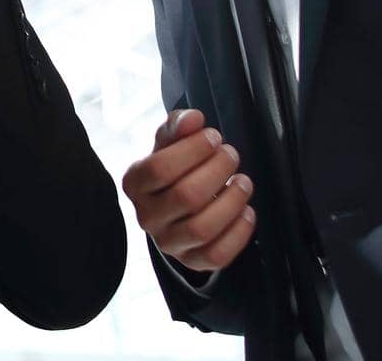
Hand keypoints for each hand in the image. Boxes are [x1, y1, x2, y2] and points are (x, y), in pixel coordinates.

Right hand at [122, 109, 255, 272]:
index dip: (193, 150)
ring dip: (231, 201)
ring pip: (202, 228)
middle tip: (231, 155)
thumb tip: (194, 119)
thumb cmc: (174, 168)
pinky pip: (217, 256)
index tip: (213, 137)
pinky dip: (238, 233)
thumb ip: (178, 125)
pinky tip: (246, 211)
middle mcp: (146, 216)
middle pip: (186, 196)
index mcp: (135, 183)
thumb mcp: (170, 143)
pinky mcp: (191, 261)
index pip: (160, 168)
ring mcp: (168, 243)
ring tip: (243, 182)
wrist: (175, 207)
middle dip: (217, 171)